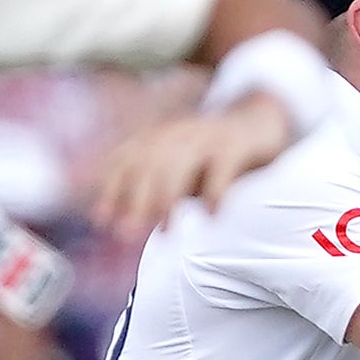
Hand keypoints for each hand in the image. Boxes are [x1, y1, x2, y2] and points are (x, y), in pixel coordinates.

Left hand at [88, 93, 294, 233]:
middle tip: (126, 236)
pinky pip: (221, 166)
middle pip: (148, 165)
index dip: (111, 190)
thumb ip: (152, 190)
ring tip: (166, 231)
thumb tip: (125, 222)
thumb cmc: (210, 156)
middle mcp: (176, 134)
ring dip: (168, 199)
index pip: (124, 160)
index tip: (101, 220)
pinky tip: (211, 214)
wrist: (258, 123)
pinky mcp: (234, 145)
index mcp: (156, 137)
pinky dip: (215, 189)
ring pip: (179, 165)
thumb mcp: (177, 170)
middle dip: (135, 201)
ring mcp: (205, 137)